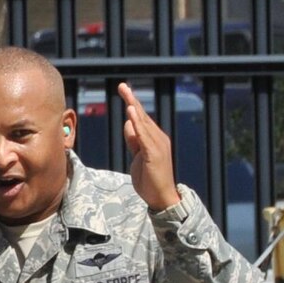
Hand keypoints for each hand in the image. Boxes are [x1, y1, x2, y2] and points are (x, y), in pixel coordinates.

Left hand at [118, 82, 181, 212]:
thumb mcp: (138, 155)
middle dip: (132, 100)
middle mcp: (158, 138)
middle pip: (142, 116)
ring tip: (126, 94)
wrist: (161, 197)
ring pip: (143, 123)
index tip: (124, 90)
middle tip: (122, 86)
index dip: (132, 104)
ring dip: (134, 108)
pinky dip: (138, 124)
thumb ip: (134, 140)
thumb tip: (129, 123)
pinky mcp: (154, 154)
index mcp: (153, 138)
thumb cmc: (150, 177)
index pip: (141, 118)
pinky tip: (131, 113)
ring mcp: (157, 145)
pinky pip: (144, 135)